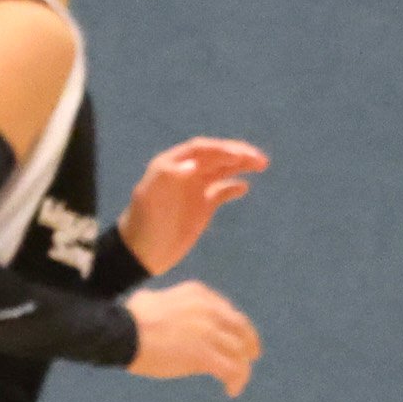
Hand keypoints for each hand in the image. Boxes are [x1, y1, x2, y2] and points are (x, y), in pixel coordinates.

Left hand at [117, 138, 265, 271]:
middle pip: (216, 156)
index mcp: (172, 165)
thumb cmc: (144, 223)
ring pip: (222, 170)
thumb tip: (193, 165)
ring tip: (261, 164)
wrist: (141, 251)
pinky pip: (221, 191)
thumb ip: (169, 177)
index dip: (220, 149)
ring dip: (240, 165)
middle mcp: (186, 173)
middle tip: (258, 159)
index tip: (238, 155)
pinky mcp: (203, 206)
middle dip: (237, 154)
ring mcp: (195, 189)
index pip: (200, 149)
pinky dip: (233, 187)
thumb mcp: (151, 199)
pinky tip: (244, 187)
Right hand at [124, 279, 259, 394]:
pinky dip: (237, 380)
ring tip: (238, 380)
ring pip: (239, 352)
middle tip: (252, 355)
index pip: (227, 311)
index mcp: (199, 295)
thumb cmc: (129, 319)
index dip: (236, 326)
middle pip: (241, 328)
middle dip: (250, 343)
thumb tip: (156, 304)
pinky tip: (231, 390)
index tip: (237, 336)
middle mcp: (209, 310)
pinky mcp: (205, 355)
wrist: (122, 333)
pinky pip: (232, 370)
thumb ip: (166, 301)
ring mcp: (209, 332)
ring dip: (242, 368)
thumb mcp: (153, 298)